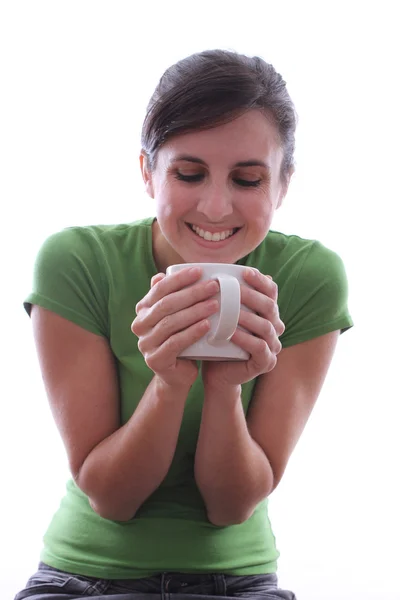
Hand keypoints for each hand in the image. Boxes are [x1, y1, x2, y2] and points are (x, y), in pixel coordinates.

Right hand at [131, 267, 219, 389]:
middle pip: (166, 304)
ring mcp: (145, 344)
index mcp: (142, 310)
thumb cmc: (181, 340)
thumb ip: (172, 296)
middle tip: (213, 286)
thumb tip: (164, 273)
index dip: (179, 279)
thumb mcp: (177, 316)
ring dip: (194, 311)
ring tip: (215, 304)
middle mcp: (139, 325)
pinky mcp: (155, 360)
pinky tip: (207, 325)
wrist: (177, 375)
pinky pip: (175, 343)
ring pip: (171, 323)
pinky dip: (192, 332)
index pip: (159, 289)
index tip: (200, 271)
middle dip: (192, 293)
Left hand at [202, 268, 284, 389]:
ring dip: (248, 317)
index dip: (260, 280)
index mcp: (266, 313)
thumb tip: (200, 270)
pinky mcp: (266, 362)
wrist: (216, 373)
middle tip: (233, 289)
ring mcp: (272, 346)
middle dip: (252, 296)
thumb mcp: (218, 316)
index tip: (244, 271)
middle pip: (269, 306)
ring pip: (266, 326)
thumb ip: (218, 296)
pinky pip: (260, 348)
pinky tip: (231, 333)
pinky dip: (246, 339)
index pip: (270, 291)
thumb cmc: (217, 340)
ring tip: (229, 311)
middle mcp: (274, 327)